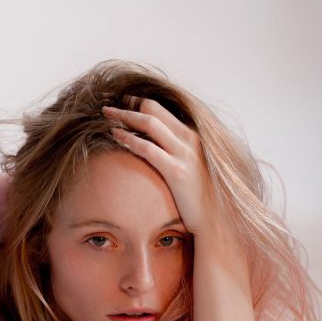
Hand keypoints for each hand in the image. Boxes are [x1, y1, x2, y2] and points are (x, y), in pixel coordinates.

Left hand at [101, 98, 214, 234]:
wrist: (216, 218)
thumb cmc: (200, 196)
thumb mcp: (190, 166)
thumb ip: (176, 151)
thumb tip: (153, 145)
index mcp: (192, 135)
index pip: (160, 109)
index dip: (137, 102)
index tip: (120, 102)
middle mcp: (189, 138)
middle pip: (153, 109)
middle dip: (127, 103)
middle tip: (107, 105)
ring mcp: (184, 153)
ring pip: (149, 122)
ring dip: (123, 116)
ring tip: (105, 114)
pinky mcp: (177, 171)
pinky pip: (147, 148)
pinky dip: (128, 138)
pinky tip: (115, 135)